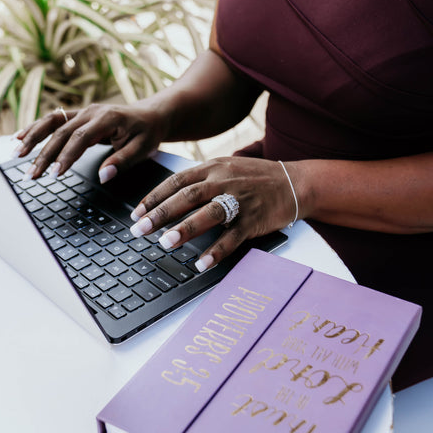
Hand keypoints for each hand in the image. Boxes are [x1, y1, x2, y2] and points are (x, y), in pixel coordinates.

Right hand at [13, 103, 168, 182]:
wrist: (150, 115)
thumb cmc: (147, 132)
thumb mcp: (143, 149)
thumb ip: (122, 162)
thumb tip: (104, 176)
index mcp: (107, 118)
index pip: (81, 138)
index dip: (66, 155)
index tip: (55, 173)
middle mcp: (91, 112)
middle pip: (60, 132)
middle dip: (43, 154)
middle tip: (31, 175)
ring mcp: (82, 112)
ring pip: (51, 122)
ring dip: (32, 137)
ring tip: (16, 154)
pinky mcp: (77, 116)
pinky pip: (52, 120)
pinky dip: (35, 128)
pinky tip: (19, 138)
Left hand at [128, 157, 299, 271]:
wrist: (296, 182)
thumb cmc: (256, 178)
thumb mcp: (227, 168)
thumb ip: (201, 180)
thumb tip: (169, 196)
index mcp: (213, 168)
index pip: (177, 181)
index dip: (154, 197)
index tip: (137, 213)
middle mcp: (224, 181)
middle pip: (187, 196)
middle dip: (160, 213)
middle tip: (140, 229)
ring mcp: (240, 199)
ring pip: (208, 213)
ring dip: (184, 229)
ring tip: (164, 243)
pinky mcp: (255, 219)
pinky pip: (232, 237)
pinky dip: (216, 251)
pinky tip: (201, 264)